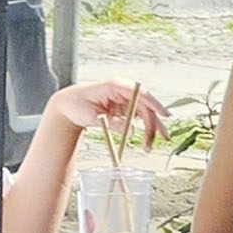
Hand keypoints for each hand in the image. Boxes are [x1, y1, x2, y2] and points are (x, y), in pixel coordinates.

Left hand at [52, 79, 168, 148]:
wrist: (68, 105)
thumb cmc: (76, 105)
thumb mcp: (92, 116)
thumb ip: (112, 123)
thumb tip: (131, 131)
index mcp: (115, 86)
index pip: (141, 93)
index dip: (154, 104)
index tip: (164, 115)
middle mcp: (124, 90)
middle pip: (146, 105)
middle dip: (154, 123)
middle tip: (161, 138)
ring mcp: (125, 98)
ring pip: (145, 113)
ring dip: (150, 129)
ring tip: (149, 146)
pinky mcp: (125, 107)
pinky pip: (139, 117)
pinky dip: (143, 129)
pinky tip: (146, 141)